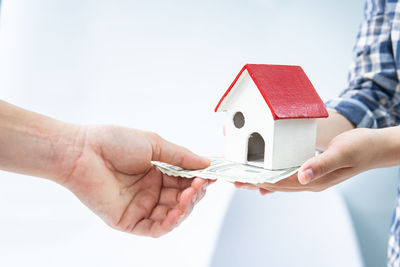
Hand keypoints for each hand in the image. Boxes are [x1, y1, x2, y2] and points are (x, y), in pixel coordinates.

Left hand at [62, 126, 209, 236]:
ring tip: (190, 193)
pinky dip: (170, 222)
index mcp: (157, 172)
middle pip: (182, 199)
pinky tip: (177, 210)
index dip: (200, 179)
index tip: (213, 175)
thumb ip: (181, 157)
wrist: (82, 151)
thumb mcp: (155, 144)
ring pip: (172, 215)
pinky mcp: (129, 220)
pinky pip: (155, 228)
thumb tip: (206, 163)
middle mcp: (151, 190)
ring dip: (186, 207)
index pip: (185, 180)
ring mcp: (141, 206)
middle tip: (202, 183)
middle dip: (195, 192)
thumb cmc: (114, 142)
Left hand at [238, 127, 393, 192]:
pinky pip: (286, 173)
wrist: (375, 147)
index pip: (280, 183)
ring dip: (259, 177)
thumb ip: (321, 165)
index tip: (240, 178)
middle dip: (253, 181)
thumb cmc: (361, 148)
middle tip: (231, 177)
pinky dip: (272, 171)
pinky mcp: (310, 169)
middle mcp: (309, 181)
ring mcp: (309, 176)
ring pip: (279, 180)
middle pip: (275, 184)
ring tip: (240, 174)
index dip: (259, 180)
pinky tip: (262, 170)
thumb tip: (301, 176)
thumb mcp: (342, 153)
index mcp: (314, 180)